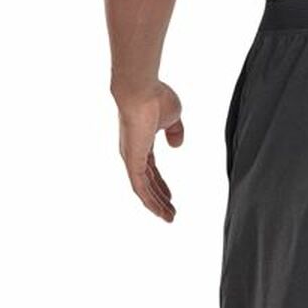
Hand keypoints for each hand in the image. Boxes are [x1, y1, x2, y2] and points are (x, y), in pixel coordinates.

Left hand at [115, 82, 183, 221]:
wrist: (141, 90)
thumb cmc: (156, 97)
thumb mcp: (173, 116)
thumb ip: (175, 131)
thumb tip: (176, 145)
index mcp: (142, 141)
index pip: (151, 168)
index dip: (161, 183)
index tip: (171, 196)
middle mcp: (134, 152)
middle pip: (147, 182)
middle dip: (159, 198)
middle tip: (170, 212)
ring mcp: (132, 158)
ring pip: (143, 189)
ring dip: (157, 204)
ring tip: (169, 218)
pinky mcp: (132, 162)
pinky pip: (140, 188)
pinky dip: (150, 202)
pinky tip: (160, 213)